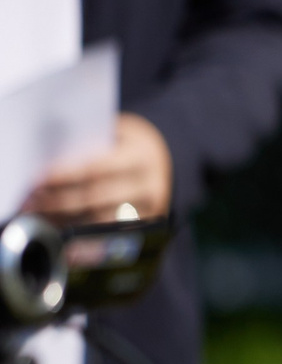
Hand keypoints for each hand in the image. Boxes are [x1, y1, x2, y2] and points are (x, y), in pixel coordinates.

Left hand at [22, 113, 171, 222]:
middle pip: (95, 198)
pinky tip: (59, 224)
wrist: (167, 161)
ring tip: (39, 213)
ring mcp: (150, 209)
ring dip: (65, 218)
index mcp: (141, 156)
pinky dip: (80, 229)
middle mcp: (149, 185)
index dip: (63, 175)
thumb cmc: (129, 143)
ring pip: (99, 219)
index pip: (96, 168)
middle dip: (58, 201)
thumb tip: (50, 159)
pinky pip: (107, 231)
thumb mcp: (116, 133)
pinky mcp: (145, 226)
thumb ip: (90, 143)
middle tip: (32, 200)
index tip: (37, 178)